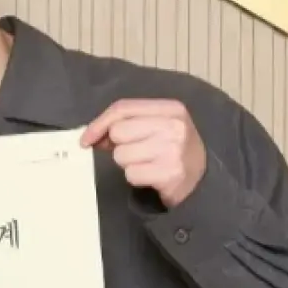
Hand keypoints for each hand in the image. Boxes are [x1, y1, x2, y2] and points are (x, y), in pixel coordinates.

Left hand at [81, 98, 206, 207]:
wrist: (201, 180)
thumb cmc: (171, 149)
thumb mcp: (155, 126)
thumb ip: (126, 123)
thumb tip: (92, 135)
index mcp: (170, 108)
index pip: (123, 108)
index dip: (99, 123)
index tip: (86, 138)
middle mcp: (174, 126)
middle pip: (118, 132)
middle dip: (119, 145)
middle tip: (136, 151)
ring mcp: (173, 149)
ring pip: (121, 155)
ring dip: (127, 163)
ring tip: (147, 163)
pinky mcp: (170, 173)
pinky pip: (130, 174)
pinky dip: (136, 177)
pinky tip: (151, 175)